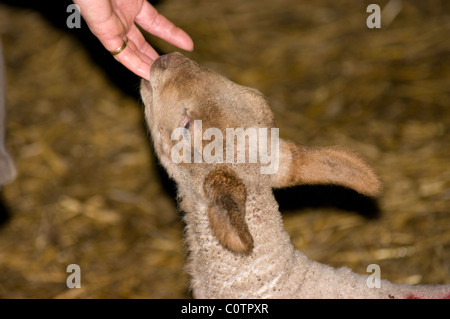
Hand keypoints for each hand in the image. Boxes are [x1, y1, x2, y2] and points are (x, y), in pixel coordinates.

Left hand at [73, 0, 193, 78]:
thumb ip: (151, 10)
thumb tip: (167, 19)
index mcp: (132, 4)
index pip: (156, 23)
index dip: (172, 34)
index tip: (188, 45)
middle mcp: (123, 18)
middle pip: (142, 43)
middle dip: (156, 57)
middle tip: (171, 70)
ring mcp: (113, 26)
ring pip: (133, 52)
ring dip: (147, 66)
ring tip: (163, 78)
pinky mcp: (104, 34)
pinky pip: (122, 54)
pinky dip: (135, 65)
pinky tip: (148, 74)